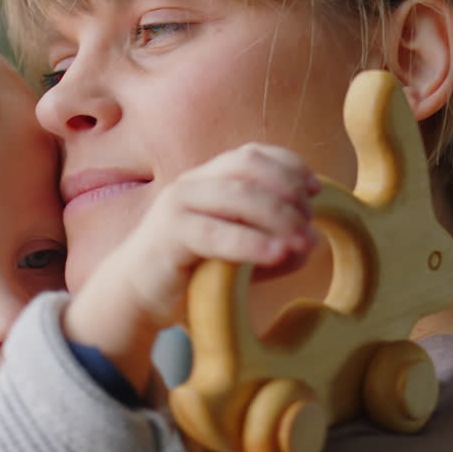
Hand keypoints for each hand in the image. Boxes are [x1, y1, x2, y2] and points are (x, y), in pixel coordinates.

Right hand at [65, 143, 319, 389]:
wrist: (135, 296)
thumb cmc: (191, 273)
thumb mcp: (238, 253)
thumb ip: (272, 243)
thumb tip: (312, 243)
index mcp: (209, 179)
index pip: (253, 155)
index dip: (290, 166)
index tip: (317, 191)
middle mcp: (194, 183)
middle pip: (249, 168)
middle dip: (288, 192)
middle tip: (311, 226)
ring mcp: (179, 205)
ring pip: (237, 196)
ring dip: (278, 217)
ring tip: (304, 243)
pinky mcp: (169, 234)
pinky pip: (215, 232)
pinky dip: (250, 243)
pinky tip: (277, 255)